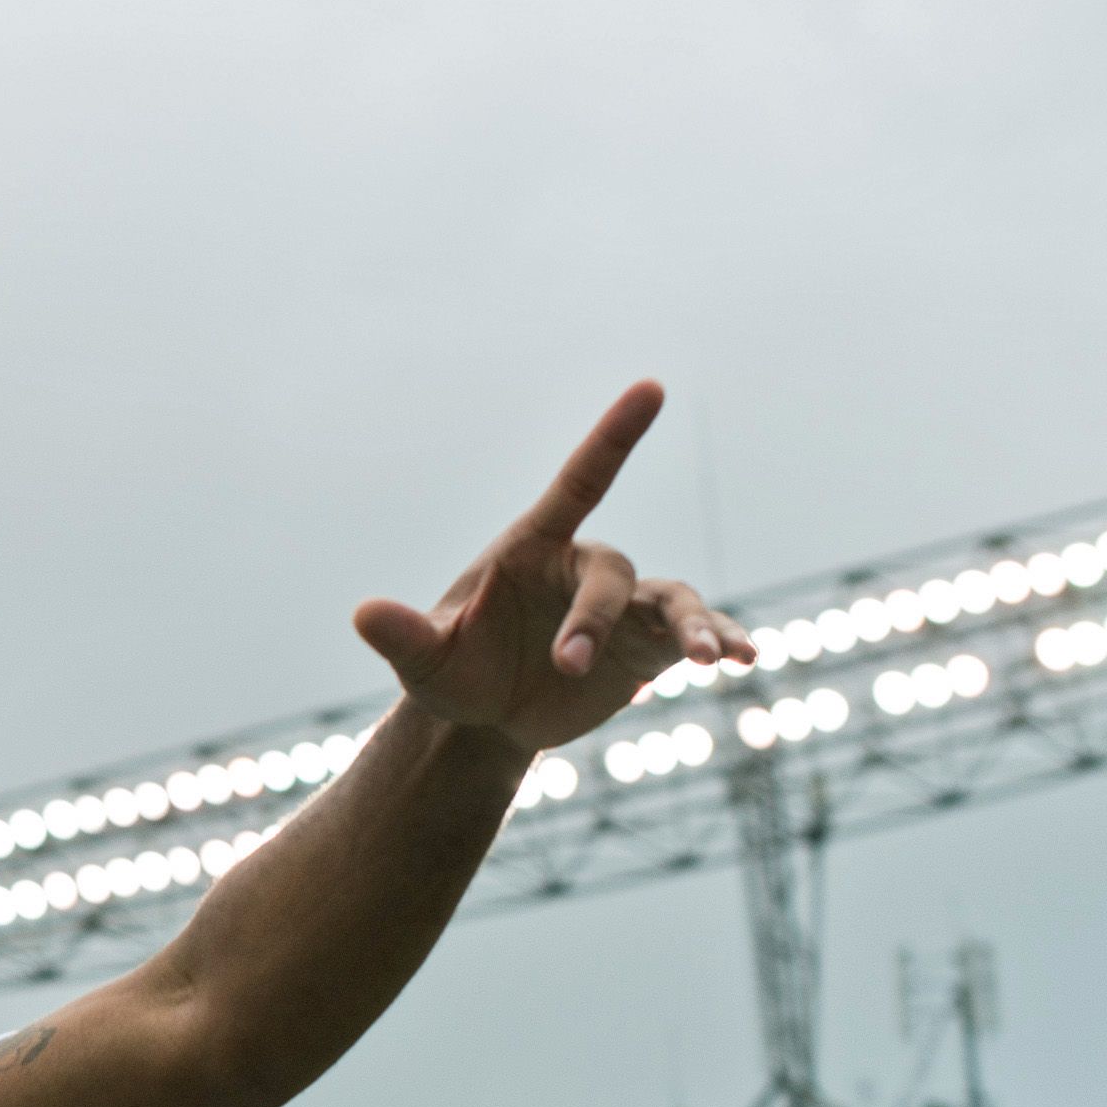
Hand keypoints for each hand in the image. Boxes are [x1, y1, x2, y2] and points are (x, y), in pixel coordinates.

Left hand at [352, 380, 750, 759]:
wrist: (487, 717)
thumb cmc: (453, 670)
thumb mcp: (424, 658)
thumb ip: (402, 634)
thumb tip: (361, 614)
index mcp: (536, 549)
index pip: (582, 482)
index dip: (614, 436)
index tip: (651, 388)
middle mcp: (587, 570)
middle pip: (611, 574)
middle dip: (594, 618)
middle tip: (565, 667)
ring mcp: (623, 608)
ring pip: (671, 601)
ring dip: (695, 627)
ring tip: (717, 660)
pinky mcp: (647, 649)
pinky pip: (692, 637)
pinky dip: (723, 642)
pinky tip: (745, 659)